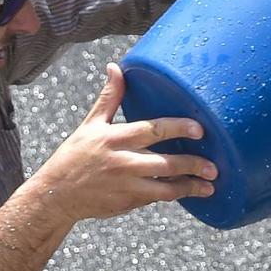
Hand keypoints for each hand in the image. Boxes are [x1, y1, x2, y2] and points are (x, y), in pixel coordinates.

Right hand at [33, 64, 215, 221]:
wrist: (57, 195)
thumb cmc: (75, 156)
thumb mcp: (89, 125)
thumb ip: (108, 98)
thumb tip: (116, 67)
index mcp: (114, 139)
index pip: (152, 130)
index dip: (178, 128)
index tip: (200, 129)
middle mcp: (122, 163)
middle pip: (164, 163)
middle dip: (192, 164)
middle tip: (214, 166)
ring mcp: (126, 186)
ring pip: (165, 188)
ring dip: (190, 187)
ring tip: (210, 185)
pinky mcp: (127, 203)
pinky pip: (156, 198)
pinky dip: (174, 195)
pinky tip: (191, 192)